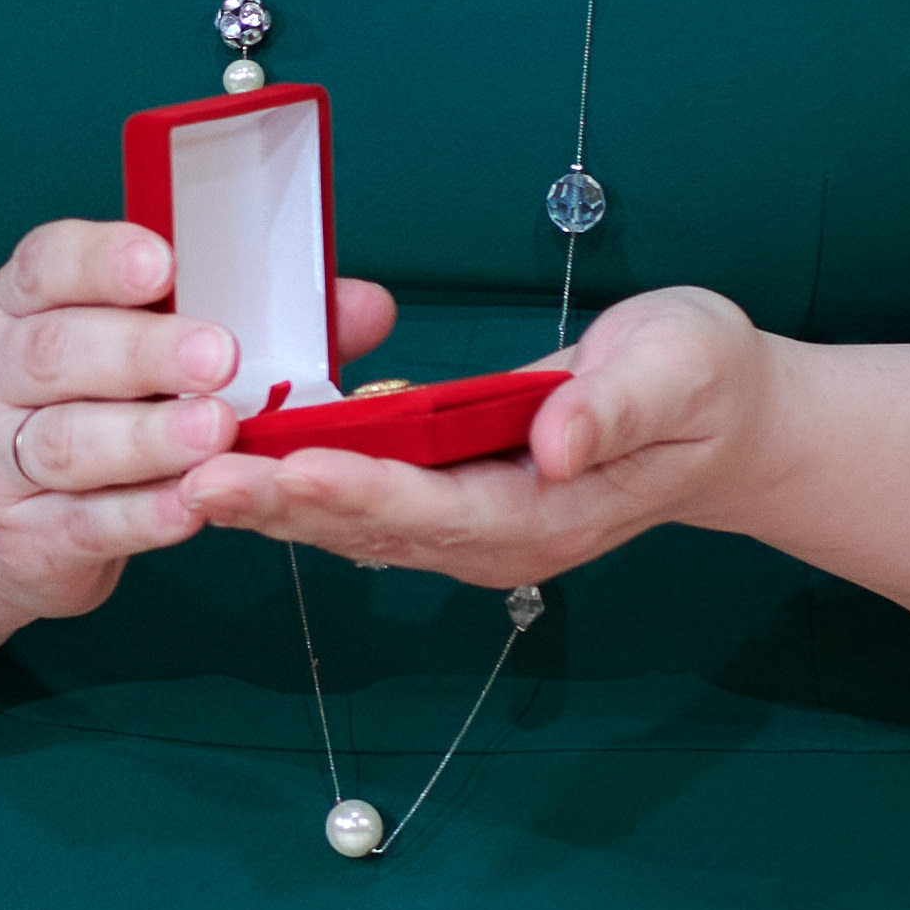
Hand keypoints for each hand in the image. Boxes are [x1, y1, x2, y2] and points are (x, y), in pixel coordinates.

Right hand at [0, 219, 399, 617]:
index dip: (99, 260)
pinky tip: (193, 503)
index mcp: (27, 307)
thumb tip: (364, 306)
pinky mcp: (26, 536)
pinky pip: (85, 523)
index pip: (46, 265)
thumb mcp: (157, 352)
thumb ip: (256, 322)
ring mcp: (2, 459)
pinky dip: (143, 515)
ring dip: (147, 437)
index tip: (163, 262)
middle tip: (220, 356)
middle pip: (55, 352)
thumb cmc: (106, 410)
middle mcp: (1, 375)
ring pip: (67, 442)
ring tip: (217, 432)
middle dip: (141, 351)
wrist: (9, 522)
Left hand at [185, 281, 794, 589]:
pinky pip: (361, 502)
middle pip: (375, 529)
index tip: (288, 467)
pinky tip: (231, 460)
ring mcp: (472, 530)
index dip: (360, 490)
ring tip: (184, 472)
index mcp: (550, 510)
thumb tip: (557, 440)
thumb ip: (616, 408)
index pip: (439, 509)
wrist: (725, 424)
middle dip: (282, 504)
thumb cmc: (704, 384)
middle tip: (194, 477)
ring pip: (354, 525)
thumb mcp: (681, 371)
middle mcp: (498, 538)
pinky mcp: (451, 503)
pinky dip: (295, 485)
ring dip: (270, 503)